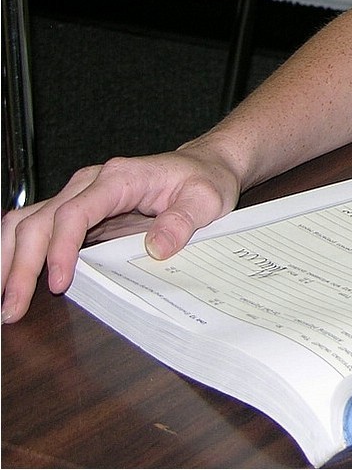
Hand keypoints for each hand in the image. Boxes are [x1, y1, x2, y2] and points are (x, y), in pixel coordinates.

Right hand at [1, 144, 241, 321]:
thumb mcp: (207, 199)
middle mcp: (89, 184)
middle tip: (13, 307)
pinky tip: (13, 283)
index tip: (59, 283)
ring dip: (8, 260)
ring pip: (26, 223)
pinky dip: (18, 256)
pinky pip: (37, 231)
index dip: (60, 248)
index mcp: (119, 178)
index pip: (74, 212)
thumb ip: (183, 220)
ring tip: (4, 301)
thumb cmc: (204, 180)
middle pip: (38, 221)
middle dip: (20, 265)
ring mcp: (78, 197)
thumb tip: (157, 248)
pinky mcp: (76, 213)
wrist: (203, 166)